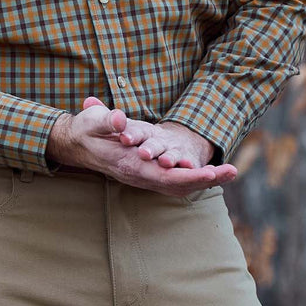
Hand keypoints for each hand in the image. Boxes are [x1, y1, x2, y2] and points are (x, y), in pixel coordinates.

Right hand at [47, 98, 237, 196]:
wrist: (73, 142)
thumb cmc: (85, 129)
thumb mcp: (93, 119)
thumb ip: (107, 120)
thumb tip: (120, 120)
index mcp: (129, 164)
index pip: (165, 176)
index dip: (189, 175)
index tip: (210, 171)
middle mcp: (138, 175)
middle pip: (178, 185)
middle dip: (206, 179)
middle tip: (232, 170)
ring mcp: (142, 176)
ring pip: (178, 185)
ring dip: (203, 180)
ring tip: (229, 171)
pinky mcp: (145, 172)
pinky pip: (173, 181)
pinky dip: (192, 178)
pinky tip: (209, 172)